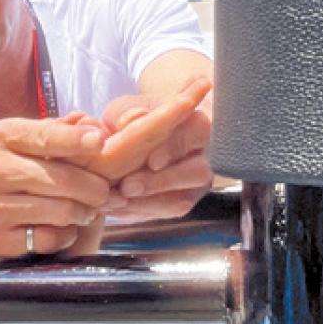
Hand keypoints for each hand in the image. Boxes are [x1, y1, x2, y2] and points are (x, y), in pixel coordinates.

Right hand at [0, 116, 110, 257]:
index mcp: (1, 137)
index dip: (76, 140)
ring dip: (85, 213)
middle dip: (96, 188)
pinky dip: (66, 235)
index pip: (46, 136)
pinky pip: (51, 238)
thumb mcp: (29, 144)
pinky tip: (63, 229)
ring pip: (62, 211)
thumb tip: (91, 123)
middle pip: (63, 178)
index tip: (101, 142)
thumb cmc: (15, 173)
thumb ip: (61, 131)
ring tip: (88, 211)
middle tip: (107, 193)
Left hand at [91, 78, 213, 221]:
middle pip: (196, 173)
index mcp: (197, 124)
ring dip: (148, 202)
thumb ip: (126, 112)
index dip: (173, 149)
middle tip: (128, 186)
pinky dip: (140, 212)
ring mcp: (196, 184)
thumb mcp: (126, 109)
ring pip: (183, 199)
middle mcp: (204, 156)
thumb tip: (130, 120)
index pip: (194, 135)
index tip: (152, 161)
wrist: (134, 142)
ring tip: (118, 201)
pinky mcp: (182, 203)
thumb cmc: (132, 120)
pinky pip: (166, 214)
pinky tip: (117, 208)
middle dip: (160, 182)